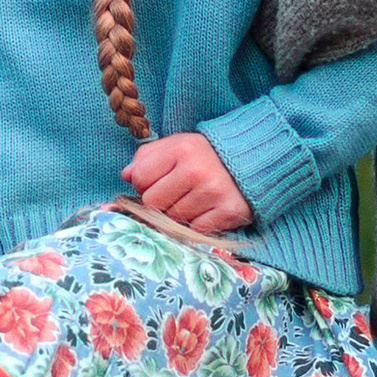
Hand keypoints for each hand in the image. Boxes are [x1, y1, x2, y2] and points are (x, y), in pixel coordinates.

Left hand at [124, 132, 251, 232]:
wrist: (250, 160)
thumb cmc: (204, 154)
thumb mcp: (175, 145)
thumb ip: (146, 157)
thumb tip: (126, 176)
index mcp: (180, 149)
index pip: (140, 179)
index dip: (144, 184)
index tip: (158, 181)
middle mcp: (196, 170)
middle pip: (152, 203)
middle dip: (159, 202)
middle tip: (175, 193)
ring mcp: (213, 193)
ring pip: (172, 219)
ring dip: (178, 214)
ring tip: (193, 200)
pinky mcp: (229, 212)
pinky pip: (195, 231)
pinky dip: (197, 225)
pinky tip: (206, 210)